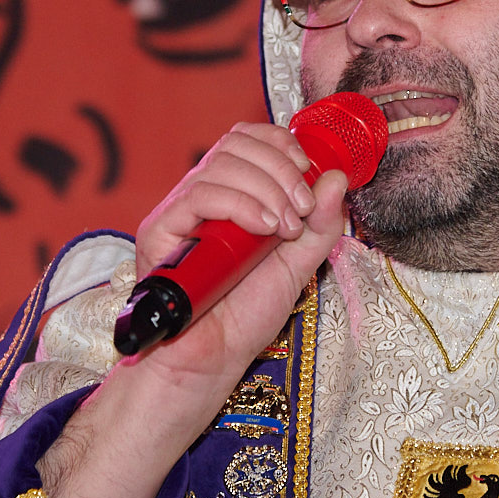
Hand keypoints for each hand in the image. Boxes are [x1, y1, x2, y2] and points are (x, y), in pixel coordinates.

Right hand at [129, 121, 337, 377]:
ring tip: (283, 228)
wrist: (213, 359)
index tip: (308, 171)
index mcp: (232, 195)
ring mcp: (179, 211)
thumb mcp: (299, 264)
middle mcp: (203, 195)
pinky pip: (199, 194)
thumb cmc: (246, 314)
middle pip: (236, 144)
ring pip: (220, 164)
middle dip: (280, 169)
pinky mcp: (160, 230)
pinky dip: (239, 203)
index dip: (280, 142)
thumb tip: (338, 177)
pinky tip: (261, 229)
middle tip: (301, 210)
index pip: (247, 138)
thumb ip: (320, 224)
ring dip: (266, 189)